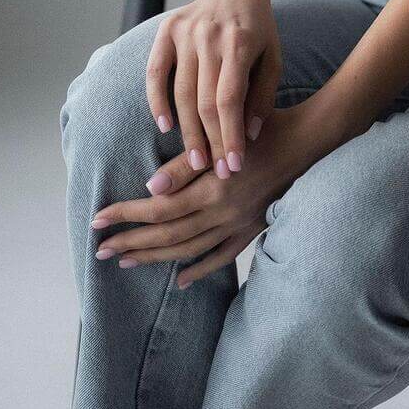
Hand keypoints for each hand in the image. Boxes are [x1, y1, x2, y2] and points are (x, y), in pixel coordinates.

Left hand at [90, 100, 320, 288]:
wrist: (309, 142)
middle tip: (101, 250)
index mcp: (211, 189)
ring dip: (155, 258)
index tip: (98, 218)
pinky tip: (180, 279)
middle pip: (167, 236)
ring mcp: (237, 225)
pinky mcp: (251, 229)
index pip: (157, 209)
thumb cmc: (264, 129)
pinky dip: (199, 270)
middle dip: (131, 243)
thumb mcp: (225, 138)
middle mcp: (221, 213)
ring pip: (188, 250)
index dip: (125, 215)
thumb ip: (186, 165)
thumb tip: (149, 187)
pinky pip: (221, 256)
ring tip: (127, 261)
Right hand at [145, 0, 280, 178]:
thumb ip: (263, 96)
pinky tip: (166, 126)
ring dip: (187, 132)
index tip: (233, 166)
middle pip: (204, 102)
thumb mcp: (273, 57)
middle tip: (214, 173)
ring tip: (195, 162)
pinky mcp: (167, 30)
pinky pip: (155, 72)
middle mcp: (210, 37)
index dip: (231, 136)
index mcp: (239, 43)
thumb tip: (250, 136)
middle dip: (210, 141)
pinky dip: (157, 101)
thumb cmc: (258, 27)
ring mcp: (185, 32)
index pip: (231, 100)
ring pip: (181, 93)